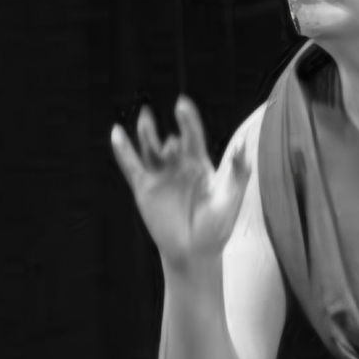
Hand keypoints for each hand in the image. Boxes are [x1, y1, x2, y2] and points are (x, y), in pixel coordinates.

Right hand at [108, 98, 250, 272]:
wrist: (194, 253)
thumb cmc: (216, 228)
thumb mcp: (231, 199)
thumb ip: (238, 173)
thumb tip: (242, 146)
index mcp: (200, 165)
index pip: (192, 136)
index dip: (187, 120)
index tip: (181, 104)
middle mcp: (178, 166)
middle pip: (168, 141)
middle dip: (166, 133)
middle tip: (166, 130)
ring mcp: (160, 176)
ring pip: (149, 148)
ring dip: (147, 133)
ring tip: (146, 118)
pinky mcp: (144, 189)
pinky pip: (131, 166)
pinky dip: (123, 150)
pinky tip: (116, 133)